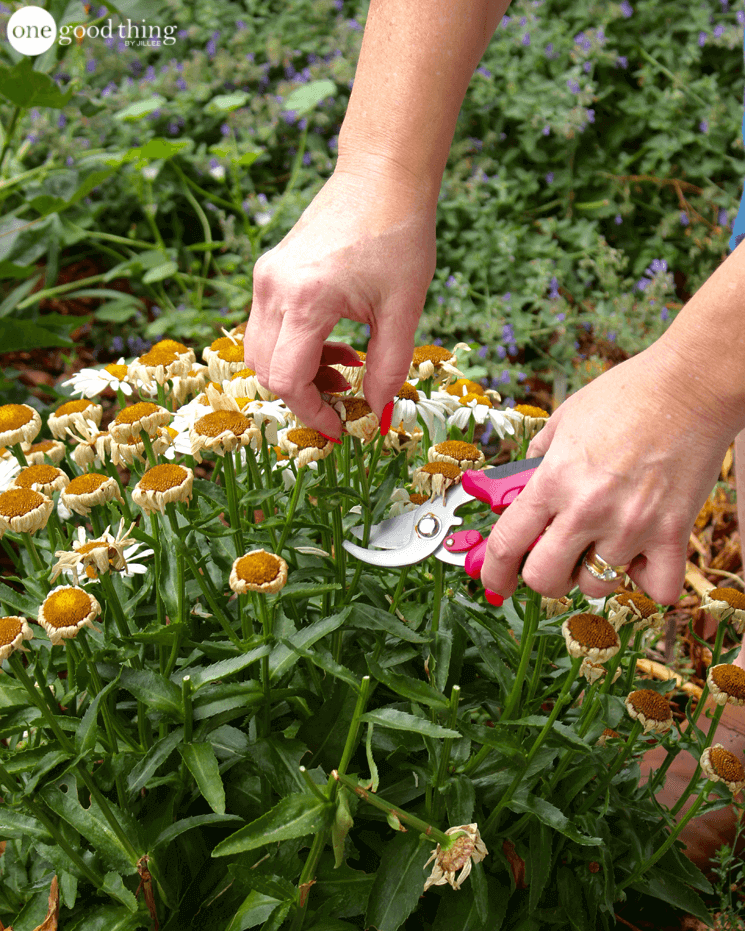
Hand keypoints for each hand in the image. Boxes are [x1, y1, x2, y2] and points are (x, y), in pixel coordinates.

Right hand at [243, 166, 436, 437]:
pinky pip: (268, 326)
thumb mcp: (404, 309)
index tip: (339, 429)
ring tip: (346, 369)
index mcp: (306, 300)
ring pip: (262, 350)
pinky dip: (295, 347)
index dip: (312, 413)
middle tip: (344, 401)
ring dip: (298, 372)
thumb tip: (378, 412)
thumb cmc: (399, 234)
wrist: (382, 175)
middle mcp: (273, 289)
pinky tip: (335, 344)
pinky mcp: (270, 271)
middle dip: (304, 396)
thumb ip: (390, 367)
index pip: (287, 380)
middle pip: (266, 370)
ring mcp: (267, 278)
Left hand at [480, 343, 734, 604]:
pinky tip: (642, 554)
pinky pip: (656, 589)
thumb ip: (536, 460)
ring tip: (604, 540)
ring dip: (594, 572)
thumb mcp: (563, 420)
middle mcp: (587, 509)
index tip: (495, 582)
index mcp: (553, 479)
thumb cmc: (626, 395)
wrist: (689, 386)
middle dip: (542, 575)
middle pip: (544, 579)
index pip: (507, 544)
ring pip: (597, 586)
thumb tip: (517, 492)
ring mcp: (631, 526)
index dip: (494, 572)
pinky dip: (647, 580)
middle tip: (553, 558)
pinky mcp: (673, 534)